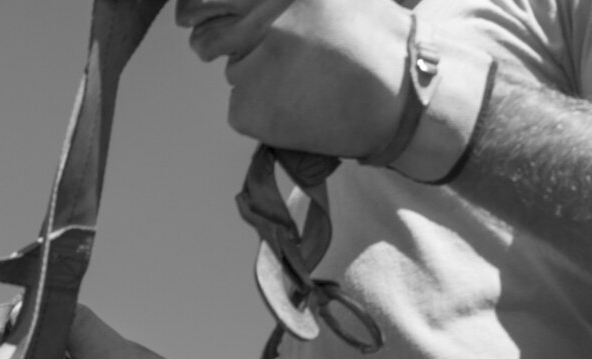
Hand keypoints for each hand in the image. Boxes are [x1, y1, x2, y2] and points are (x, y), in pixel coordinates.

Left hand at [176, 0, 411, 159]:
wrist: (402, 95)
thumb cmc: (374, 43)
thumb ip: (283, 1)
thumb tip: (224, 2)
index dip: (195, 8)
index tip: (188, 16)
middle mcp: (262, 17)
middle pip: (206, 36)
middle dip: (211, 44)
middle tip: (245, 56)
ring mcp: (253, 62)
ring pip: (233, 73)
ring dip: (256, 80)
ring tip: (306, 81)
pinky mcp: (249, 105)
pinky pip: (241, 110)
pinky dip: (263, 113)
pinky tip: (301, 107)